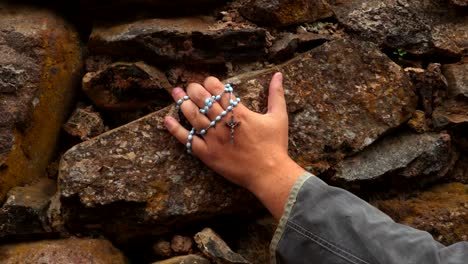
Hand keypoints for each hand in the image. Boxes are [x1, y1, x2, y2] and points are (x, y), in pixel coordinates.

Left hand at [164, 72, 304, 218]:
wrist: (269, 173)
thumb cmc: (275, 145)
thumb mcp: (279, 116)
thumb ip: (276, 94)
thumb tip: (278, 74)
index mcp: (239, 113)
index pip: (219, 91)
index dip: (210, 83)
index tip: (208, 82)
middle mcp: (223, 123)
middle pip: (203, 100)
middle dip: (194, 90)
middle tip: (190, 86)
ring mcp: (213, 139)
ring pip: (193, 116)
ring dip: (182, 103)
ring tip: (176, 93)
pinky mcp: (207, 154)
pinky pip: (187, 140)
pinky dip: (176, 129)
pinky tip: (167, 119)